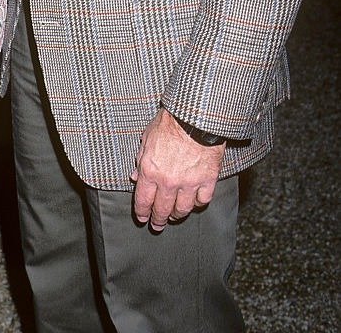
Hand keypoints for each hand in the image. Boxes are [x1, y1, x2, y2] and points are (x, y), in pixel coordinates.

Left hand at [131, 107, 224, 230]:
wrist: (195, 117)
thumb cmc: (170, 122)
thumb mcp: (147, 137)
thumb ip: (141, 159)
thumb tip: (135, 176)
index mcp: (150, 171)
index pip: (143, 200)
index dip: (142, 212)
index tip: (142, 218)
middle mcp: (168, 181)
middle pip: (162, 210)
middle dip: (158, 220)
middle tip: (157, 225)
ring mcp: (189, 183)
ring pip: (182, 209)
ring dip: (177, 215)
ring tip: (175, 216)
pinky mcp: (208, 180)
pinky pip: (202, 200)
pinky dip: (198, 203)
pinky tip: (195, 202)